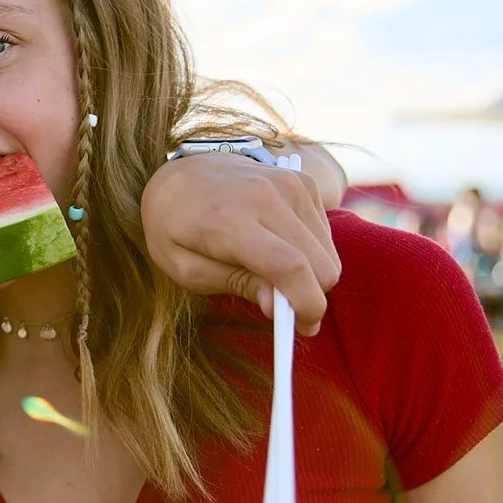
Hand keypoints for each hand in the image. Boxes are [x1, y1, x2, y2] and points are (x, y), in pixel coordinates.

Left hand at [140, 152, 339, 334]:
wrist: (180, 174)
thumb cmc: (175, 227)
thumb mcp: (186, 267)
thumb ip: (234, 284)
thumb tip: (278, 306)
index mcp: (228, 220)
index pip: (289, 266)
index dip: (306, 304)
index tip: (305, 327)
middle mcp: (264, 196)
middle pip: (319, 263)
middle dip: (311, 295)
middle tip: (286, 308)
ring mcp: (289, 184)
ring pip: (327, 251)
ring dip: (311, 273)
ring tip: (272, 271)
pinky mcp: (303, 181)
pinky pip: (325, 233)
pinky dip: (311, 250)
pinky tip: (280, 245)